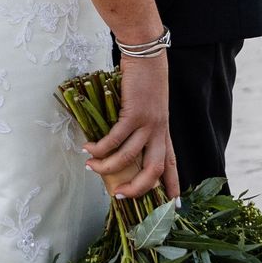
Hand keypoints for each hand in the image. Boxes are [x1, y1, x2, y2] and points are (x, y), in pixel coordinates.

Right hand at [83, 55, 178, 202]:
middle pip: (154, 170)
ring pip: (129, 157)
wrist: (146, 57)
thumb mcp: (149, 110)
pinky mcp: (134, 113)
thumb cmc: (145, 82)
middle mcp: (159, 131)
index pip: (172, 165)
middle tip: (118, 195)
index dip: (173, 186)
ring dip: (108, 167)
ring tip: (91, 167)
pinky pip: (115, 138)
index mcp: (164, 133)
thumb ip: (140, 130)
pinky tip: (88, 148)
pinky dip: (100, 147)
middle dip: (137, 188)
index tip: (173, 206)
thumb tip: (120, 151)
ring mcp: (148, 123)